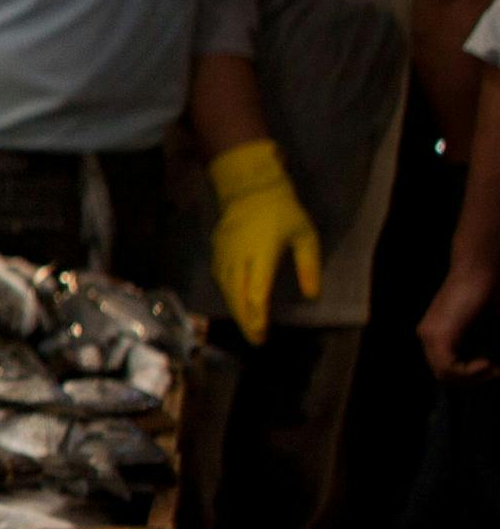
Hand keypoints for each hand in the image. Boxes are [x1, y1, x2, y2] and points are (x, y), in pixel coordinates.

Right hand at [207, 139, 321, 345]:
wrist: (249, 188)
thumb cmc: (282, 211)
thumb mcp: (305, 236)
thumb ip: (309, 267)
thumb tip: (312, 295)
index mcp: (262, 256)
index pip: (257, 294)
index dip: (258, 317)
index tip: (263, 333)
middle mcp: (239, 260)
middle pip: (238, 298)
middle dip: (246, 321)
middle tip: (256, 340)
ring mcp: (225, 256)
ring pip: (227, 291)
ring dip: (236, 311)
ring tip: (247, 326)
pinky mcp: (217, 253)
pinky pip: (220, 280)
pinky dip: (228, 296)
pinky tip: (236, 302)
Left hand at [424, 261, 497, 378]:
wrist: (479, 269)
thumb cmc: (485, 293)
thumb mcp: (479, 325)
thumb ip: (475, 344)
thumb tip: (489, 366)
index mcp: (435, 334)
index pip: (443, 368)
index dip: (467, 376)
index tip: (490, 371)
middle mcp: (427, 336)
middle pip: (442, 374)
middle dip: (470, 380)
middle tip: (493, 374)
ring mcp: (429, 335)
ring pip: (443, 374)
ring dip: (471, 377)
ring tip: (491, 369)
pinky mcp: (438, 334)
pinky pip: (448, 367)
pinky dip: (468, 372)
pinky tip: (486, 363)